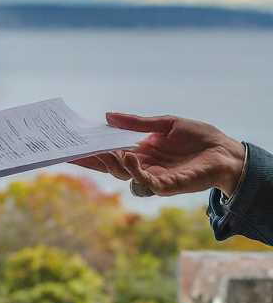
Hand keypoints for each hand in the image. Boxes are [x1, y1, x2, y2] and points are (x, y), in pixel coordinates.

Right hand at [71, 113, 245, 196]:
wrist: (227, 152)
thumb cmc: (198, 138)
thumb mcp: (164, 124)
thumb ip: (137, 123)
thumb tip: (108, 116)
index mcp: (141, 152)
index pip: (111, 152)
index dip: (93, 150)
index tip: (74, 144)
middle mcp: (143, 166)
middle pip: (111, 165)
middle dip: (93, 158)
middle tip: (75, 150)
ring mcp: (153, 177)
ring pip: (124, 174)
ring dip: (110, 162)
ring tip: (99, 150)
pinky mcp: (167, 186)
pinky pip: (145, 181)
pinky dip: (134, 169)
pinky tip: (128, 156)